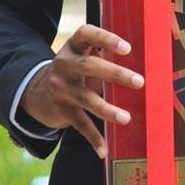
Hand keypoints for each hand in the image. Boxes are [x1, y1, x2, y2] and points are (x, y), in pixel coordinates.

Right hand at [21, 24, 143, 158]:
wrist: (37, 92)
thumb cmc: (75, 70)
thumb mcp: (83, 55)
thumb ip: (103, 54)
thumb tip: (147, 59)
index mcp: (72, 46)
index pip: (86, 34)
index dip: (106, 39)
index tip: (127, 49)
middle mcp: (63, 64)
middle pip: (89, 67)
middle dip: (115, 74)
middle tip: (140, 82)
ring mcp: (60, 88)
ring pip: (85, 98)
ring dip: (107, 109)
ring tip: (126, 118)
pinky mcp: (61, 110)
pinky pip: (79, 124)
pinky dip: (93, 138)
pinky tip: (103, 150)